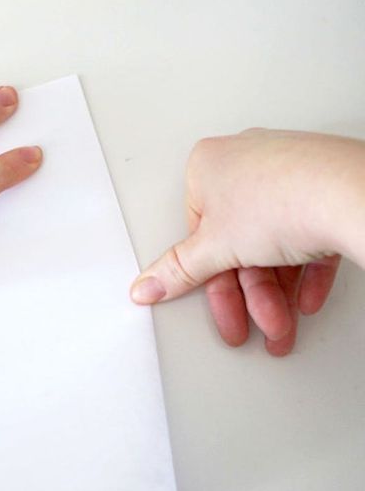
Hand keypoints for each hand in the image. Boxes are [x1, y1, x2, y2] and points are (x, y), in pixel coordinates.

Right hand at [130, 128, 364, 354]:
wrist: (350, 194)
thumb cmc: (281, 201)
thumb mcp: (213, 249)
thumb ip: (177, 271)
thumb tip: (146, 286)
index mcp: (207, 166)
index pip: (198, 235)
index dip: (207, 281)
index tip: (219, 308)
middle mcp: (244, 163)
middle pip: (236, 245)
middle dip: (247, 297)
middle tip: (252, 327)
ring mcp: (285, 173)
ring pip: (271, 244)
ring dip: (274, 294)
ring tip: (282, 323)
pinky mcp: (320, 187)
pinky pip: (304, 235)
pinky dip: (302, 272)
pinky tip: (304, 299)